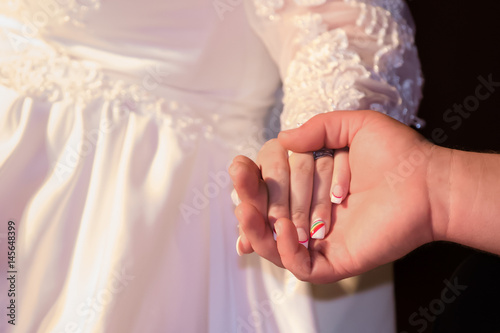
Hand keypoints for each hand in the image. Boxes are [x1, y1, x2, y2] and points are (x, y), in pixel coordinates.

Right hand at [237, 110, 435, 282]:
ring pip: (274, 245)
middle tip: (241, 178)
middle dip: (246, 200)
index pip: (269, 189)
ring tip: (247, 210)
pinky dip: (285, 250)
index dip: (250, 183)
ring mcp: (321, 240)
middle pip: (265, 216)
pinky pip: (300, 266)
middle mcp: (312, 215)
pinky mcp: (335, 260)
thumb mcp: (354, 126)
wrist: (428, 182)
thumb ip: (318, 128)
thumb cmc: (398, 155)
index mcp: (312, 188)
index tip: (241, 167)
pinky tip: (285, 227)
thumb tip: (283, 137)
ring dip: (255, 228)